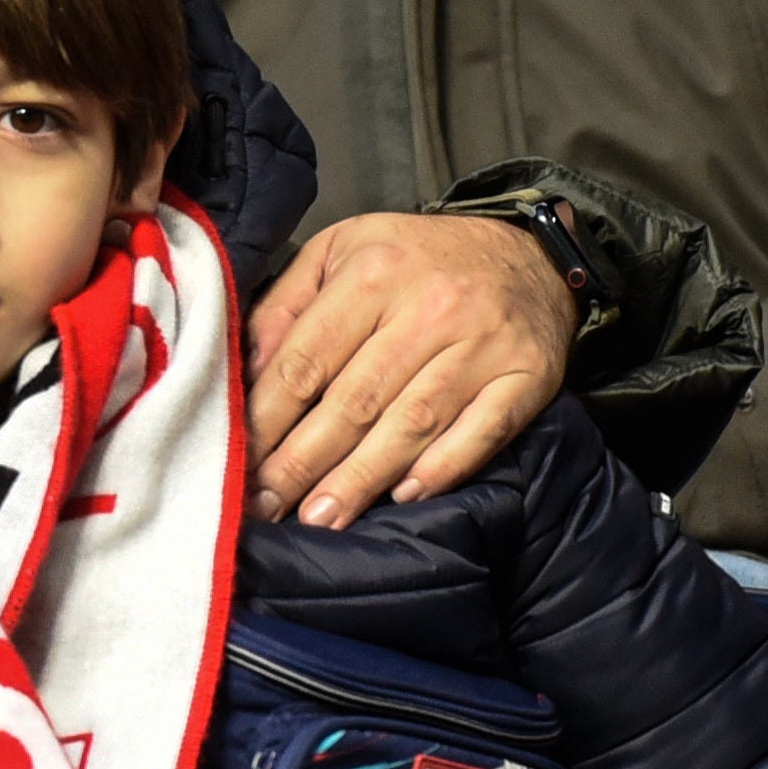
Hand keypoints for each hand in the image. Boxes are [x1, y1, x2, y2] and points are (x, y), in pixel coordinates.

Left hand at [244, 211, 577, 527]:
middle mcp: (429, 308)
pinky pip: (483, 430)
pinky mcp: (528, 375)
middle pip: (355, 400)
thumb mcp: (339, 251)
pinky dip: (443, 467)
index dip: (268, 418)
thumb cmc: (416, 259)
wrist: (529, 251)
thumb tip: (249, 369)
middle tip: (268, 504)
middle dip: (304, 461)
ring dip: (362, 478)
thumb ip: (287, 305)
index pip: (307, 360)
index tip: (238, 460)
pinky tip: (404, 496)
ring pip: (412, 423)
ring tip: (323, 517)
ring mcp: (483, 344)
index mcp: (373, 273)